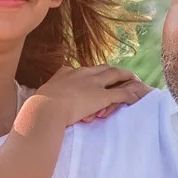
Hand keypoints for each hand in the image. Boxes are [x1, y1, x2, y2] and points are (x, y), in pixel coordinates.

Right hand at [31, 65, 148, 126]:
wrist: (44, 109)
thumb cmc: (38, 107)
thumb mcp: (41, 95)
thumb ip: (47, 94)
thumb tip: (39, 101)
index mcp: (67, 72)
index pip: (85, 70)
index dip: (94, 73)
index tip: (99, 76)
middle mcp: (82, 73)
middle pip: (104, 68)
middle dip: (114, 71)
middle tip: (123, 75)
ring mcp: (93, 83)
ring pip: (116, 75)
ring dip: (127, 78)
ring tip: (136, 81)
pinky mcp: (102, 95)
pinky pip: (122, 92)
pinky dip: (132, 94)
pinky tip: (139, 96)